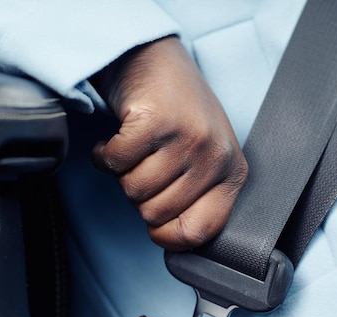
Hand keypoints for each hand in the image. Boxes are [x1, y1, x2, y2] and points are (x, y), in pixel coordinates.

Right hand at [92, 36, 247, 251]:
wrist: (155, 57)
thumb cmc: (179, 114)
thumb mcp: (203, 158)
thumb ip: (196, 196)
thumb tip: (171, 239)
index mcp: (232, 173)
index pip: (199, 231)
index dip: (166, 235)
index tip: (153, 222)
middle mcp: (216, 156)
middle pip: (156, 213)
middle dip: (139, 195)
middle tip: (144, 165)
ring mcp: (188, 138)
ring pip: (133, 190)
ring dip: (121, 172)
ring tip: (135, 148)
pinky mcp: (156, 121)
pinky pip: (114, 162)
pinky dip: (104, 153)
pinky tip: (116, 137)